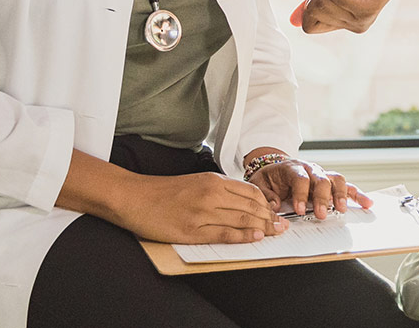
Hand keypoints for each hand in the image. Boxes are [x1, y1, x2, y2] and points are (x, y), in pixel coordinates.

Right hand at [111, 172, 284, 244]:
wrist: (134, 197)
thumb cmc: (162, 191)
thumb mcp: (195, 181)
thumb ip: (218, 190)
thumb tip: (241, 202)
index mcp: (212, 180)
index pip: (250, 191)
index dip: (267, 204)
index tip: (277, 213)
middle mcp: (211, 194)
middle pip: (250, 205)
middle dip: (270, 217)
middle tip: (283, 226)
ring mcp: (202, 212)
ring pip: (241, 219)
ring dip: (262, 227)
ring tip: (275, 233)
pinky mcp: (192, 230)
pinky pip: (224, 233)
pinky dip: (242, 236)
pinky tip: (254, 238)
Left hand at [247, 154, 372, 219]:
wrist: (276, 168)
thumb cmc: (269, 179)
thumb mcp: (259, 184)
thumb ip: (265, 195)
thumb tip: (274, 206)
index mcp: (292, 168)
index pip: (300, 178)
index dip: (301, 194)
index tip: (300, 210)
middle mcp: (310, 169)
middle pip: (321, 179)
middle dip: (323, 197)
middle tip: (321, 214)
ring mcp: (322, 175)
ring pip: (336, 179)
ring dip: (340, 195)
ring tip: (342, 210)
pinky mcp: (330, 182)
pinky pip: (346, 186)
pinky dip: (357, 195)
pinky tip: (367, 204)